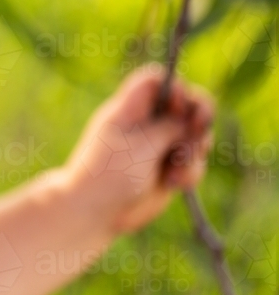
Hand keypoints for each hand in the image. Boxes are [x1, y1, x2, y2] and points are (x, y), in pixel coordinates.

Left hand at [64, 65, 213, 234]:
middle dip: (198, 118)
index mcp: (129, 110)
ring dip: (193, 152)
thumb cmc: (110, 174)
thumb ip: (168, 127)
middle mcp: (145, 124)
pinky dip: (190, 172)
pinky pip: (191, 163)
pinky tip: (175, 184)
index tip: (182, 107)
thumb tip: (188, 118)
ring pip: (192, 136)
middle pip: (183, 105)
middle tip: (199, 130)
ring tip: (177, 169)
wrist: (95, 212)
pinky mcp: (166, 169)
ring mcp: (157, 147)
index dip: (175, 88)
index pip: (155, 82)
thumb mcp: (141, 145)